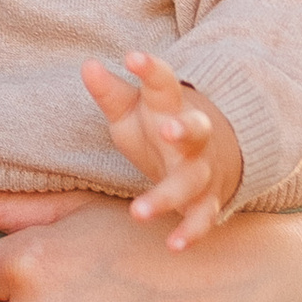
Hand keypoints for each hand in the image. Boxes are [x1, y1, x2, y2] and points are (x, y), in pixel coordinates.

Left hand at [84, 51, 242, 250]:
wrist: (213, 156)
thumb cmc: (158, 128)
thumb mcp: (133, 108)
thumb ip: (111, 91)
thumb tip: (87, 64)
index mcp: (171, 106)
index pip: (164, 83)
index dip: (150, 69)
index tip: (132, 56)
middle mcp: (193, 137)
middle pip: (195, 129)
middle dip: (184, 129)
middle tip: (168, 129)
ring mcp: (202, 170)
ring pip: (192, 181)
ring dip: (168, 196)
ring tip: (138, 212)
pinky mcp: (206, 201)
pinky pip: (202, 218)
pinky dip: (190, 232)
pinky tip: (173, 245)